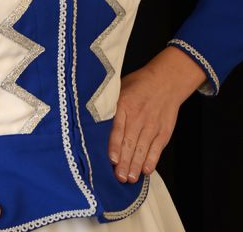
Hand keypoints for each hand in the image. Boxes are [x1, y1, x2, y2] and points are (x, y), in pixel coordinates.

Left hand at [107, 47, 206, 183]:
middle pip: (130, 142)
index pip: (118, 127)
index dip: (114, 145)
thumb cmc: (139, 84)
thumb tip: (92, 117)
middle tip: (118, 177)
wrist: (166, 80)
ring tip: (130, 179)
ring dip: (136, 165)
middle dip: (124, 162)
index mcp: (125, 104)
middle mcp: (139, 116)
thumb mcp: (120, 87)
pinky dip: (152, 160)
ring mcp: (152, 125)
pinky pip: (157, 148)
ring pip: (143, 148)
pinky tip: (146, 170)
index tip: (111, 159)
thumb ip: (110, 104)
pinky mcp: (164, 131)